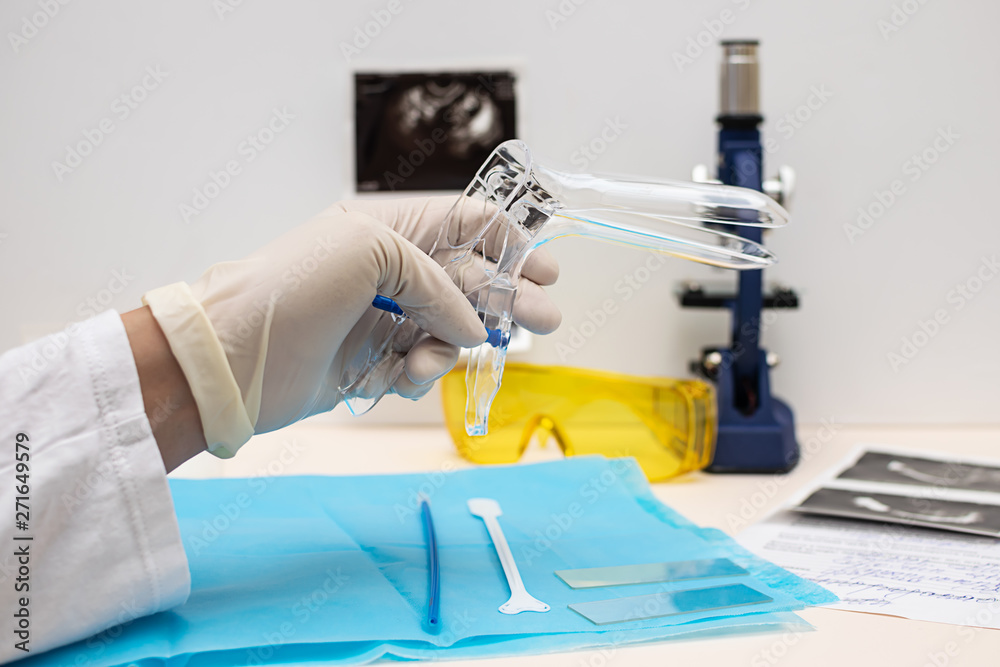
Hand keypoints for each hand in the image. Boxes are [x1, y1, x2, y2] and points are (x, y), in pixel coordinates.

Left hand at [141, 196, 560, 457]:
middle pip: (469, 280)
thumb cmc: (294, 285)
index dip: (507, 242)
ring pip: (451, 329)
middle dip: (507, 297)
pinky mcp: (374, 364)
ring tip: (451, 355)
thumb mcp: (372, 250)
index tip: (542, 267)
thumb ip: (437, 281)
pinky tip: (406, 374)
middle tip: (544, 318)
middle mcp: (391, 272)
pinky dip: (423, 373)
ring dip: (460, 343)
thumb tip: (469, 327)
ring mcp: (384, 319)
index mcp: (389, 229)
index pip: (463, 225)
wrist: (235, 355)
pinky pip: (423, 367)